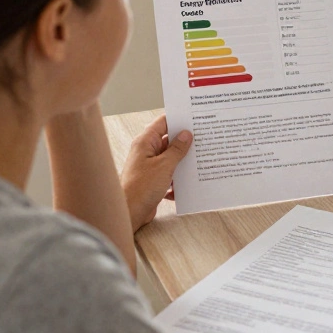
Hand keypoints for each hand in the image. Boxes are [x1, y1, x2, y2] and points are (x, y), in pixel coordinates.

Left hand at [120, 115, 190, 230]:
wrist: (129, 213)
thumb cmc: (141, 188)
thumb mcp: (164, 165)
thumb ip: (177, 149)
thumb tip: (186, 134)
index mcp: (145, 142)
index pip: (163, 122)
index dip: (178, 119)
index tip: (194, 118)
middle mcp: (146, 151)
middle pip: (169, 140)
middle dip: (185, 141)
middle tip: (203, 139)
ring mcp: (150, 166)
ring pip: (171, 158)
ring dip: (183, 161)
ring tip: (200, 160)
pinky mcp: (153, 180)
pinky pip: (170, 173)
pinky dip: (178, 177)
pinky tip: (189, 182)